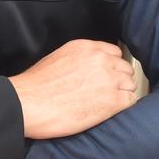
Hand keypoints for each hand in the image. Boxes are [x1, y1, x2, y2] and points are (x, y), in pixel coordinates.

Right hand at [9, 39, 136, 139]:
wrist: (28, 103)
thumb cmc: (35, 86)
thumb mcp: (56, 58)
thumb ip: (78, 59)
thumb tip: (87, 69)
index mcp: (85, 47)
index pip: (114, 52)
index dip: (111, 66)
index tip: (106, 75)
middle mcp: (99, 59)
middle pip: (124, 68)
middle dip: (117, 80)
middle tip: (104, 92)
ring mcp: (109, 79)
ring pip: (130, 84)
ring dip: (121, 93)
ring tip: (104, 103)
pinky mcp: (113, 100)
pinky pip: (130, 100)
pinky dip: (122, 106)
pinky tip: (107, 111)